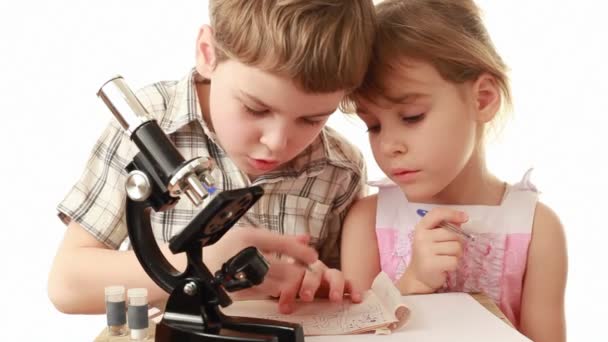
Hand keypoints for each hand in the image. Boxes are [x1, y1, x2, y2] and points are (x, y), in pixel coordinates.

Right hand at [203, 227, 318, 301]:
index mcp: (247, 238)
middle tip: (307, 270)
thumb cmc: (224, 247)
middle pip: (282, 267)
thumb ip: (279, 238)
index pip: (281, 244)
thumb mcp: (251, 234)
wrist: (198, 265)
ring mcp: (242, 275)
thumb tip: (305, 238)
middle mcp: (245, 256)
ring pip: (276, 283)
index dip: (300, 251)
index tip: (313, 255)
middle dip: (298, 270)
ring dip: (289, 282)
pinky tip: (279, 286)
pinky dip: (276, 290)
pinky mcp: (240, 291)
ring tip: (294, 279)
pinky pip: (265, 293)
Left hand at [274, 256, 362, 313]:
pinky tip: (356, 298)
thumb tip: (284, 308)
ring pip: (335, 275)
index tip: (285, 306)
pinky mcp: (343, 283)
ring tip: (335, 298)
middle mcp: (316, 269)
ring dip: (335, 286)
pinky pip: (350, 284)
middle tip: (306, 297)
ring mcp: (330, 275)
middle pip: (314, 272)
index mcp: (299, 267)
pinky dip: (354, 290)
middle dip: (310, 284)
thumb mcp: (287, 287)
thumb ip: (285, 294)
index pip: (294, 275)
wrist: (311, 279)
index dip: (289, 290)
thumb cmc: (298, 284)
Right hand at [401, 208, 467, 292]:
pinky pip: (454, 260)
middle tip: (448, 250)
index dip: (452, 213)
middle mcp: (421, 237)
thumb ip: (445, 228)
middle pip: (452, 233)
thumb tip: (461, 220)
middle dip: (457, 242)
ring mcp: (425, 251)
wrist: (419, 277)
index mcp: (421, 228)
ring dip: (456, 254)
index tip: (465, 217)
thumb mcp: (433, 238)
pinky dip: (454, 264)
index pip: (437, 213)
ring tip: (445, 258)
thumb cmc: (429, 255)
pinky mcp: (432, 264)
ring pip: (456, 247)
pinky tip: (445, 266)